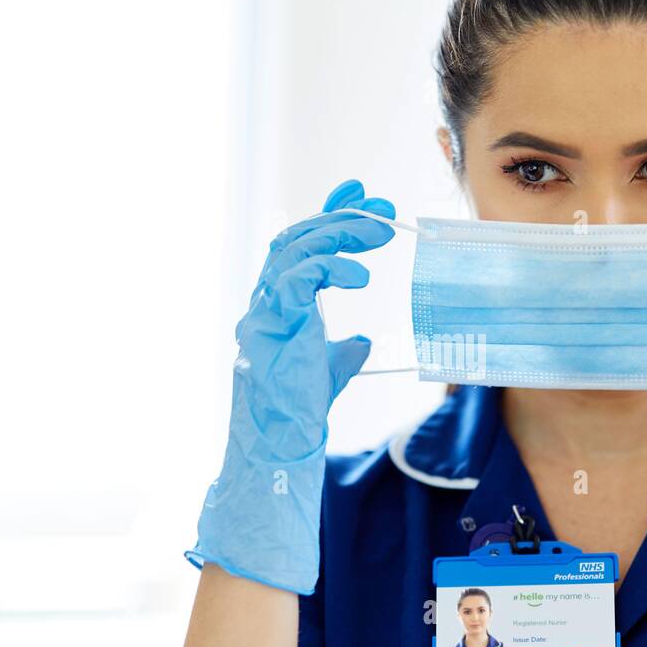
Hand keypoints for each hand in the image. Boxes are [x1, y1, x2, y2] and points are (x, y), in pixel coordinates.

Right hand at [184, 180, 395, 594]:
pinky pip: (296, 281)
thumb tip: (362, 342)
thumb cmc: (298, 415)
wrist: (280, 450)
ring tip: (379, 233)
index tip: (361, 196)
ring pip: (294, 251)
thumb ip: (342, 353)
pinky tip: (360, 274)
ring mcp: (264, 313)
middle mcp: (266, 303)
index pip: (300, 247)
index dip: (328, 215)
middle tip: (382, 211)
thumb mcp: (328, 374)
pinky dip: (328, 268)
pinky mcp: (271, 327)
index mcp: (279, 308)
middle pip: (296, 240)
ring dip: (339, 234)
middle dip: (340, 217)